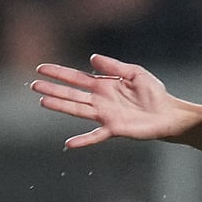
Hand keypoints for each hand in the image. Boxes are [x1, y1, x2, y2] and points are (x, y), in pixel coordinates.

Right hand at [31, 54, 179, 148]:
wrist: (167, 113)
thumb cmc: (152, 92)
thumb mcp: (134, 73)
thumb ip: (113, 66)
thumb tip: (91, 58)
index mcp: (103, 85)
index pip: (76, 77)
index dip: (59, 73)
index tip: (41, 69)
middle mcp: (100, 100)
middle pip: (71, 93)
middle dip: (53, 89)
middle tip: (34, 85)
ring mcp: (105, 115)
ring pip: (78, 109)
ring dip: (61, 106)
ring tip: (43, 101)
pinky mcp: (114, 128)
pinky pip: (96, 135)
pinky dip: (83, 140)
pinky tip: (69, 144)